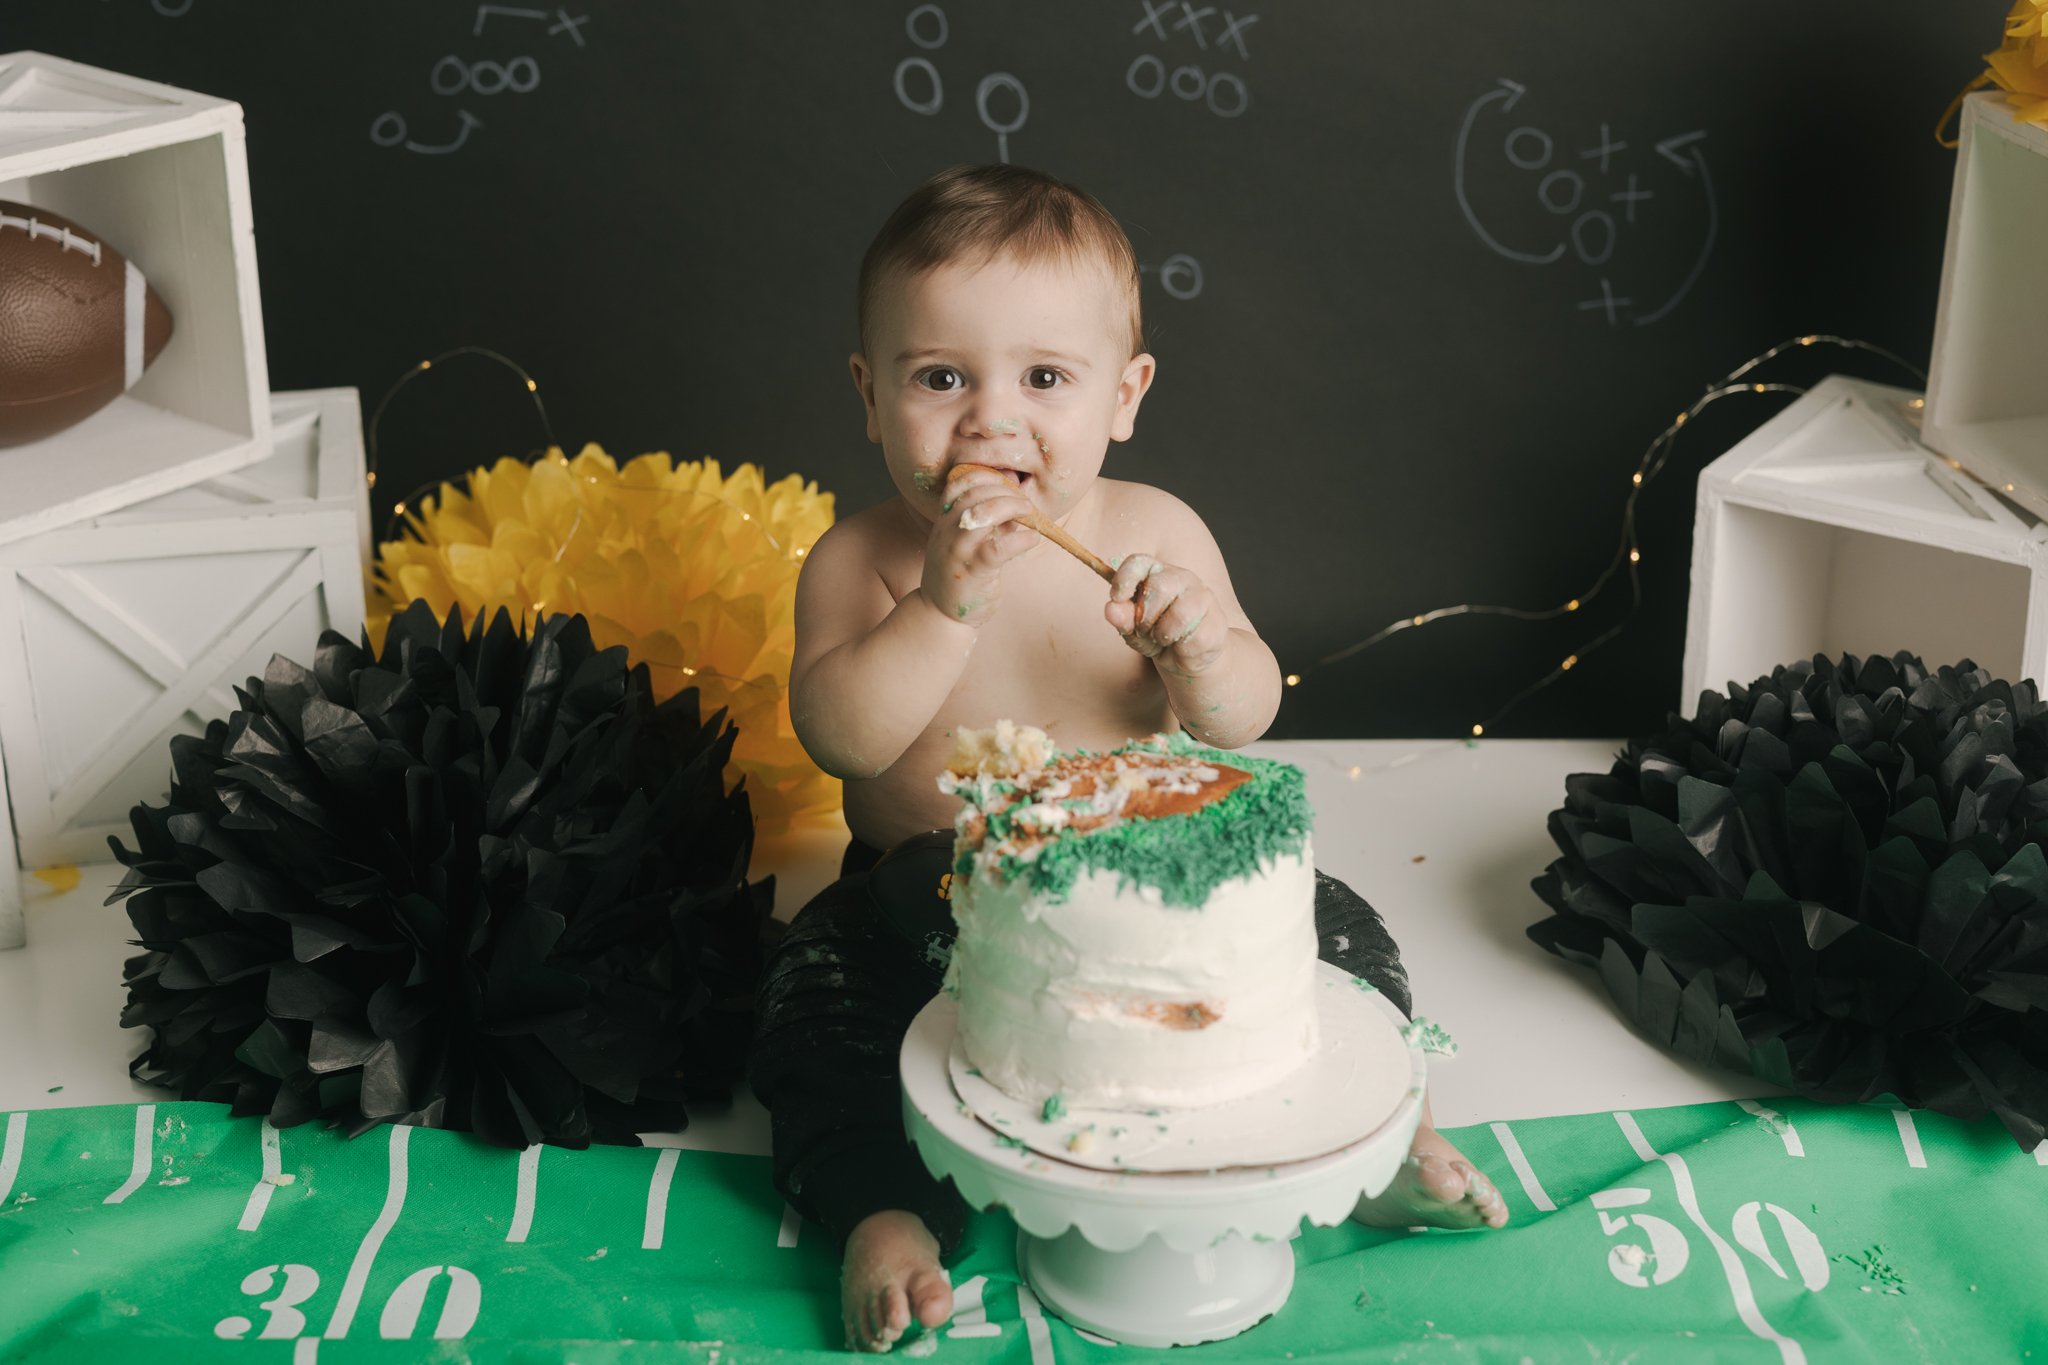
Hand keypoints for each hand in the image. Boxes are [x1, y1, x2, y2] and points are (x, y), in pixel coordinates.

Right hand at [922, 465, 1036, 626]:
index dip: (985, 476)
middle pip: (974, 494)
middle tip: (1024, 502)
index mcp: (944, 520)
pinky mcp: (973, 572)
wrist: (940, 613)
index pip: (958, 484)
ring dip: (1011, 507)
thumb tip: (1015, 490)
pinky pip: (998, 548)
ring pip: (983, 515)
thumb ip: (989, 517)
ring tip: (1029, 513)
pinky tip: (1033, 539)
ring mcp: (958, 551)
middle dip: (1004, 491)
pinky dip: (1021, 539)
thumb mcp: (969, 540)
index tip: (1006, 484)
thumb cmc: (961, 573)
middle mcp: (946, 532)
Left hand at [1104, 554, 1227, 674]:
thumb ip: (1122, 618)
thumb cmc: (1157, 636)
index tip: (1117, 598)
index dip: (1124, 579)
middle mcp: (1182, 578)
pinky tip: (1182, 647)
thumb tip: (1111, 608)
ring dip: (1163, 634)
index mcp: (1157, 573)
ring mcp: (1203, 597)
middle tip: (1143, 629)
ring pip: (1180, 613)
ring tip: (1162, 638)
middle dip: (1144, 616)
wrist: (1187, 659)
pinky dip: (1181, 649)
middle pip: (1159, 587)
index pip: (1139, 562)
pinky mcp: (1217, 621)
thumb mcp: (1133, 629)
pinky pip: (1194, 637)